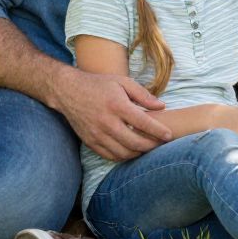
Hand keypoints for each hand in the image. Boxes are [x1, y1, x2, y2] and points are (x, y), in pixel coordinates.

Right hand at [53, 70, 172, 160]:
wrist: (68, 91)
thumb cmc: (99, 84)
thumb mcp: (122, 82)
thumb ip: (143, 95)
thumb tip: (162, 107)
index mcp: (117, 105)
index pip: (143, 123)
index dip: (159, 132)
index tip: (169, 136)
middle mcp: (106, 122)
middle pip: (135, 143)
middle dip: (152, 146)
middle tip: (161, 144)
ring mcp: (97, 134)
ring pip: (123, 153)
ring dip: (138, 153)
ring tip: (148, 148)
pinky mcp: (90, 142)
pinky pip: (110, 156)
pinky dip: (124, 156)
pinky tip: (132, 150)